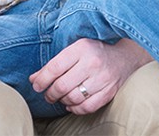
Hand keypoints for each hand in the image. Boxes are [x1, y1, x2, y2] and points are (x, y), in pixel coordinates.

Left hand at [28, 39, 150, 113]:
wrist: (125, 56)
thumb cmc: (94, 52)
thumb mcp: (74, 50)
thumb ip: (54, 64)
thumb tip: (33, 79)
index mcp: (81, 49)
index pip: (54, 68)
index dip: (42, 80)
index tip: (36, 86)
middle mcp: (92, 63)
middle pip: (62, 85)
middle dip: (50, 94)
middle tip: (47, 95)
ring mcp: (102, 79)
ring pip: (73, 97)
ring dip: (62, 101)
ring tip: (59, 98)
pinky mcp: (110, 92)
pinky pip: (87, 107)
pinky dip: (75, 109)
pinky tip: (71, 104)